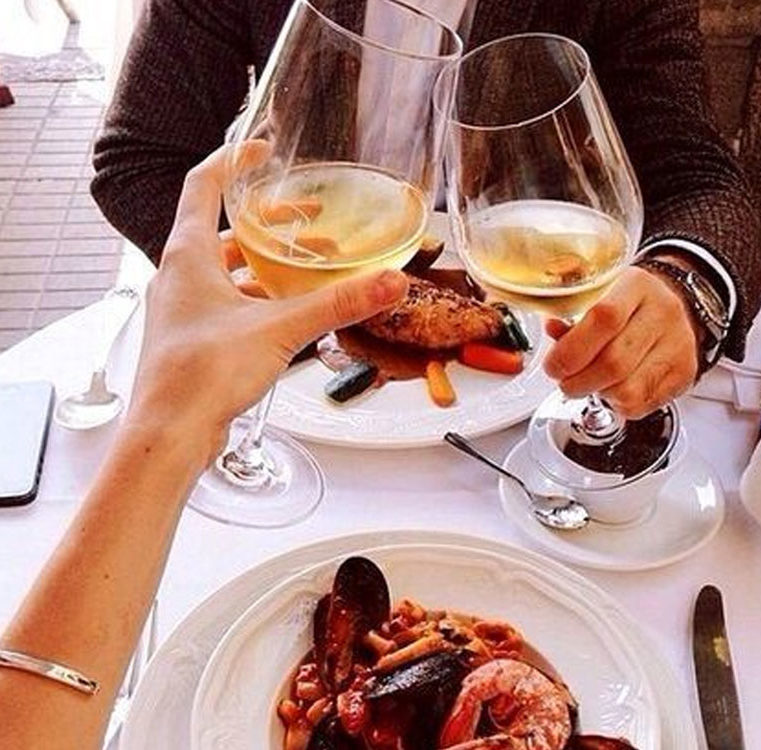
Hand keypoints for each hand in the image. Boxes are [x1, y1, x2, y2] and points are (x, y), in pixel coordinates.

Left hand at [128, 143, 407, 461]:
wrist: (170, 432)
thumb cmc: (201, 376)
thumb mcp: (280, 329)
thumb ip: (337, 304)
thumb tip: (387, 282)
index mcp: (189, 255)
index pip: (204, 185)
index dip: (233, 160)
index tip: (260, 150)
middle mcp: (181, 277)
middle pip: (224, 231)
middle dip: (267, 222)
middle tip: (305, 218)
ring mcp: (185, 309)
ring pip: (227, 270)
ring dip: (265, 264)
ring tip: (308, 266)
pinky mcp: (195, 338)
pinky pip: (229, 303)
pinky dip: (258, 298)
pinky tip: (289, 313)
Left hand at [543, 266, 699, 419]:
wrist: (672, 309)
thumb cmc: (626, 304)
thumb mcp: (598, 294)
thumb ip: (570, 312)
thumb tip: (552, 330)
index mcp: (636, 285)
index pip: (604, 316)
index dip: (571, 349)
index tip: (553, 364)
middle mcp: (663, 312)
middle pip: (614, 361)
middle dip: (576, 380)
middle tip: (563, 380)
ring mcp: (678, 344)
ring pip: (626, 389)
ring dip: (596, 393)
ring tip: (588, 381)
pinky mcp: (684, 373)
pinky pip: (639, 404)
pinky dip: (615, 403)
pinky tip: (612, 387)